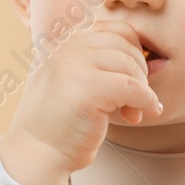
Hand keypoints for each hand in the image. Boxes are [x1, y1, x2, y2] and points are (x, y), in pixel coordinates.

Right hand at [0, 19, 162, 184]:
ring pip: (132, 66)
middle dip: (139, 73)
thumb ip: (96, 63)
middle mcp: (67, 47)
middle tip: (133, 101)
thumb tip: (148, 59)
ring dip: (142, 91)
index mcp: (64, 41)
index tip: (131, 80)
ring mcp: (75, 64)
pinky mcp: (88, 88)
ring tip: (131, 112)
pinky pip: (135, 88)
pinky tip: (140, 115)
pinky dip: (146, 102)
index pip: (117, 30)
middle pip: (128, 46)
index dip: (133, 54)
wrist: (36, 154)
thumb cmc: (58, 123)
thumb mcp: (71, 80)